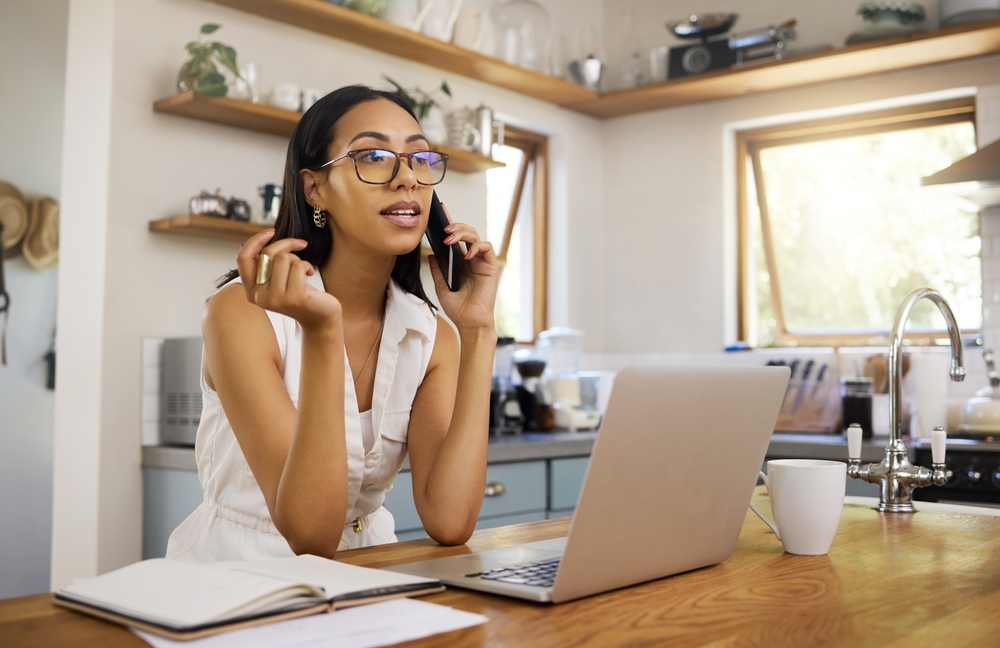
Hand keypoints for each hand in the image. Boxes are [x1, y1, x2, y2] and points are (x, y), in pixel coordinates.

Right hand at [236, 229, 341, 331]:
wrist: (320, 317)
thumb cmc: (300, 293)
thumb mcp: (277, 279)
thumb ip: (264, 266)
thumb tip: (245, 245)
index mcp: (251, 291)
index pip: (243, 259)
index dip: (255, 241)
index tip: (271, 231)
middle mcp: (259, 296)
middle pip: (267, 254)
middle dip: (286, 244)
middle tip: (300, 245)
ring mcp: (275, 298)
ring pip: (283, 258)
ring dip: (298, 259)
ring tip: (303, 270)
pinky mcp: (294, 297)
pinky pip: (297, 266)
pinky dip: (307, 265)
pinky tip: (310, 274)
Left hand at [428, 210, 498, 332]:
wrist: (469, 323)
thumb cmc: (458, 308)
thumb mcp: (441, 286)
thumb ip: (437, 269)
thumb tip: (431, 253)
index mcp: (460, 261)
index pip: (455, 238)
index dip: (449, 224)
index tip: (439, 212)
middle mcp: (471, 259)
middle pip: (466, 233)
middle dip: (455, 227)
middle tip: (443, 228)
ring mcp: (481, 262)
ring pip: (475, 236)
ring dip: (463, 233)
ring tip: (450, 238)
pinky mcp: (490, 267)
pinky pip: (486, 248)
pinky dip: (477, 247)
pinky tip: (466, 253)